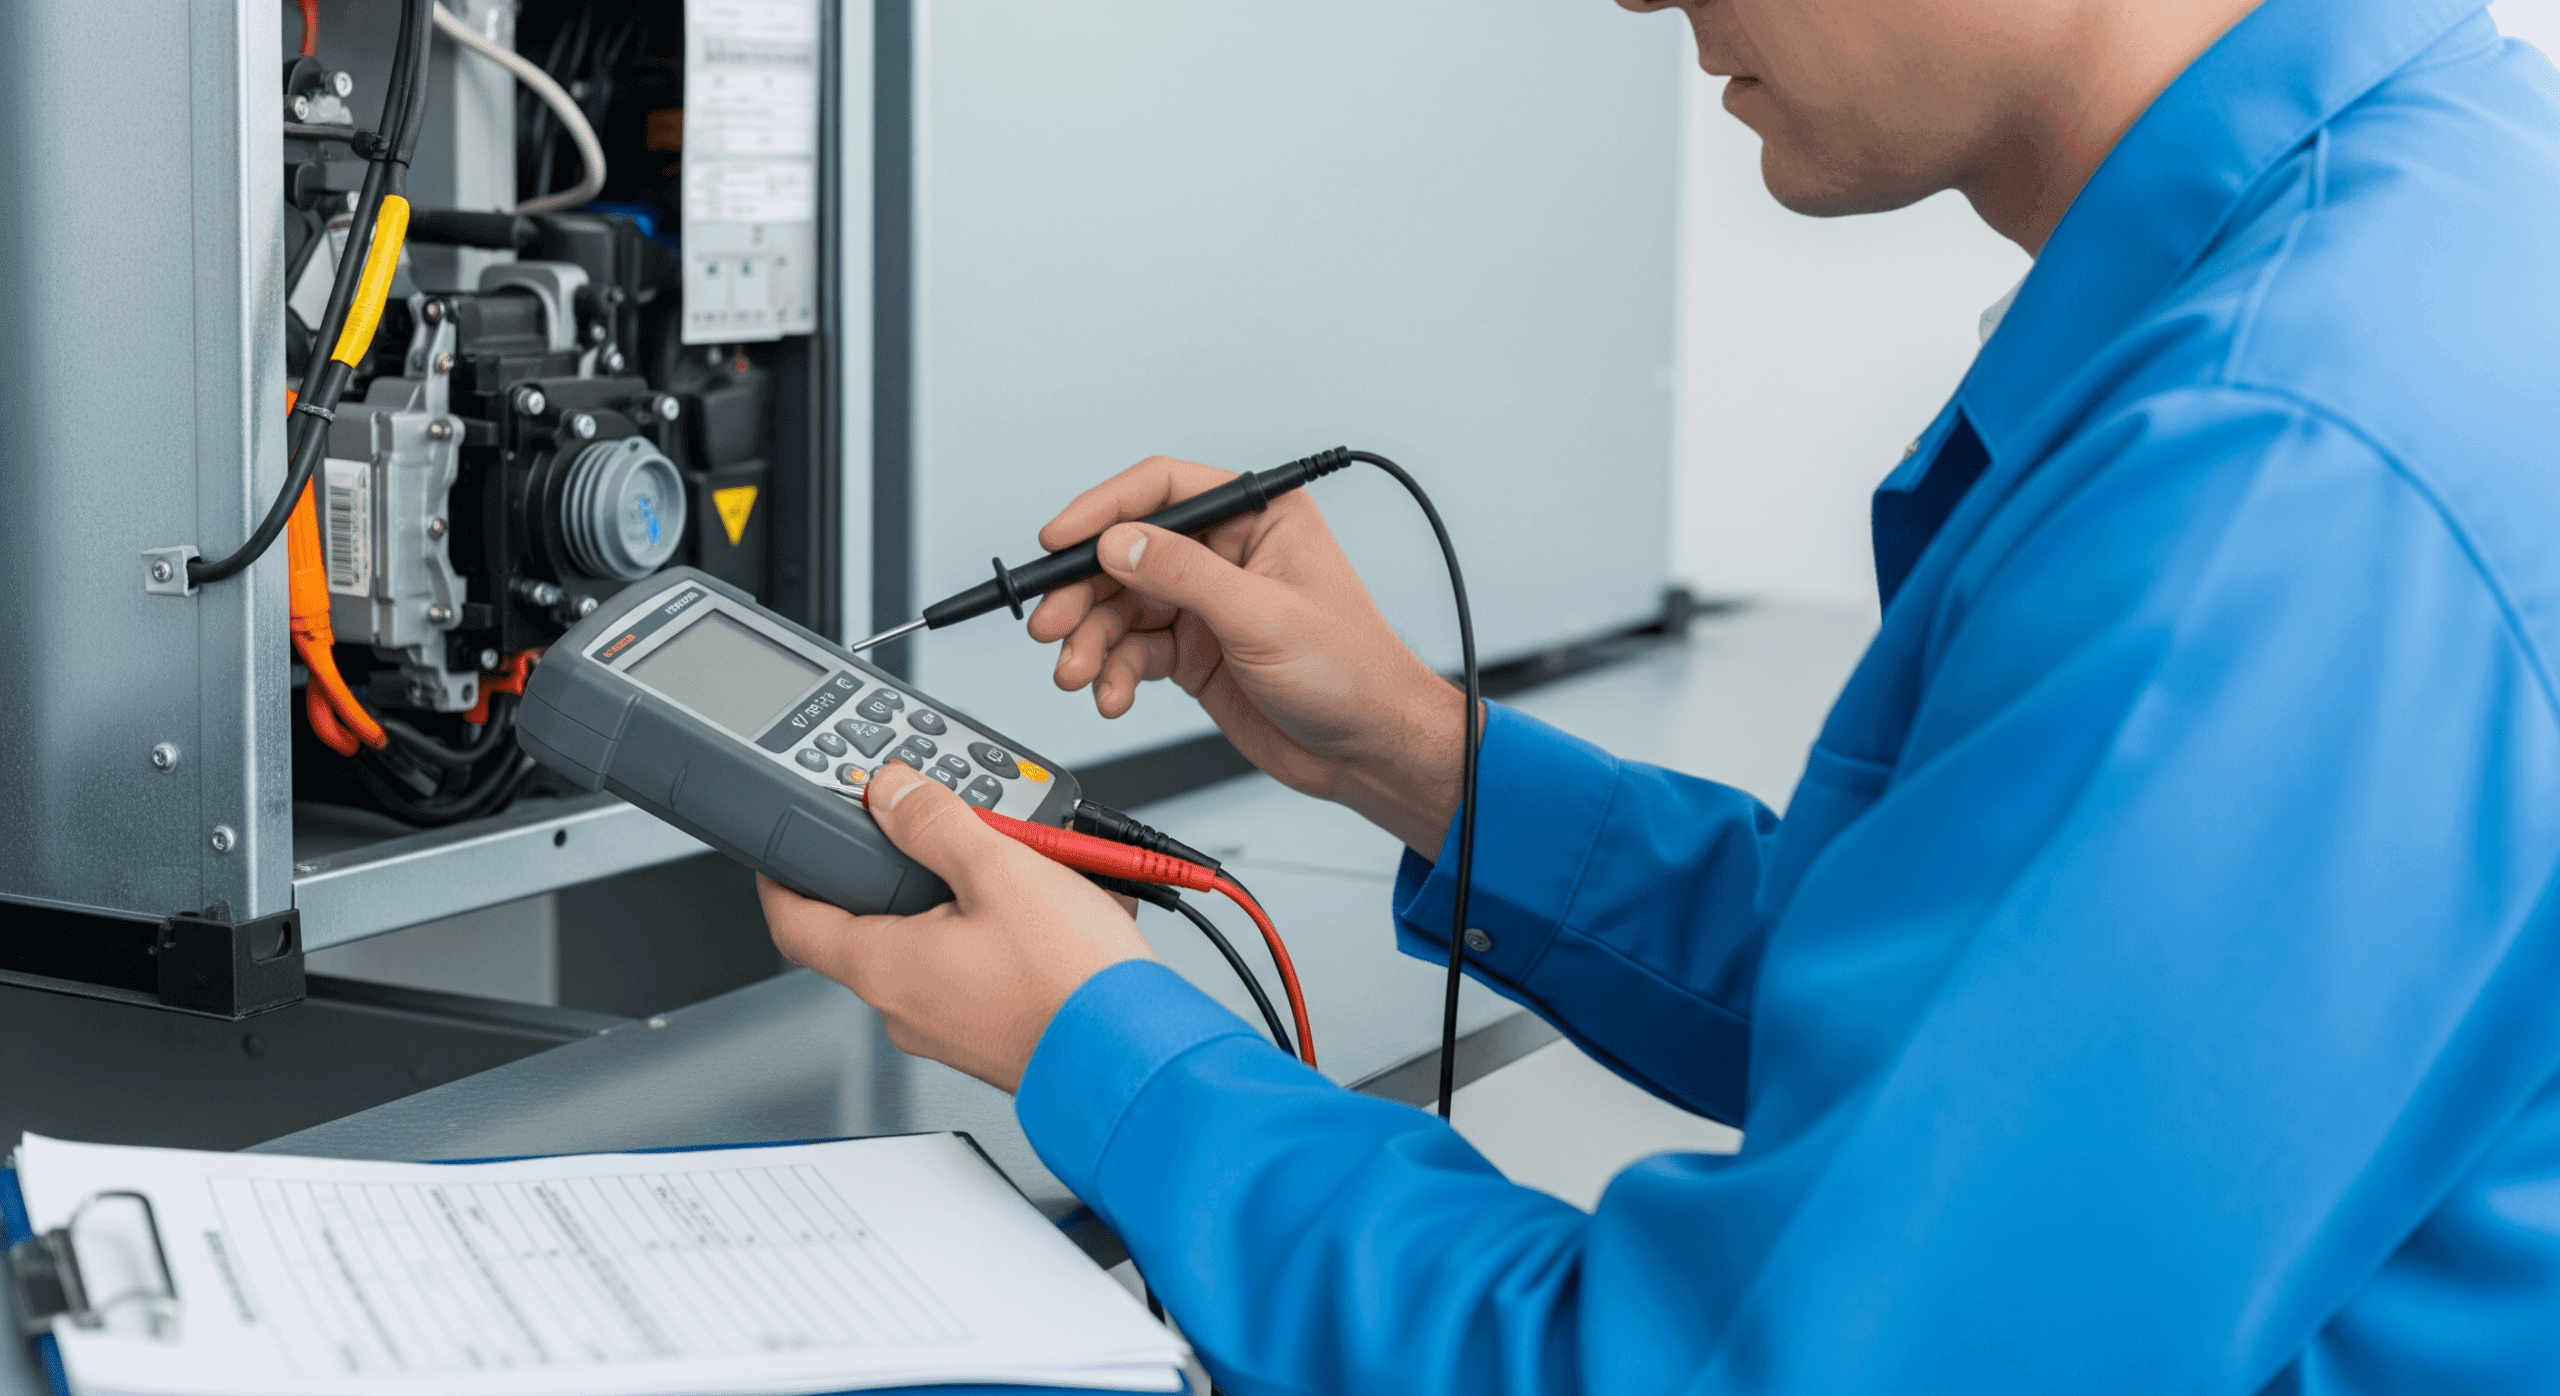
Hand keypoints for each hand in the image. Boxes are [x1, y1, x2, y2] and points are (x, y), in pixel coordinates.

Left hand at [758, 761, 1154, 1091]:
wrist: (1135, 1059)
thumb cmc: (1069, 983)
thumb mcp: (1001, 870)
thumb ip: (937, 822)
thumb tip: (894, 793)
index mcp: (884, 966)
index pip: (793, 920)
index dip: (779, 874)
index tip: (782, 844)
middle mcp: (905, 1005)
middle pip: (876, 919)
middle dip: (909, 865)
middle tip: (943, 824)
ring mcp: (949, 1024)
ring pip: (938, 939)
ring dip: (971, 893)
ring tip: (1029, 861)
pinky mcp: (993, 1031)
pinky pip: (981, 964)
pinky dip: (1005, 927)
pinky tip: (1056, 904)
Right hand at [1027, 456, 1466, 856]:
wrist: (1368, 751)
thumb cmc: (1351, 672)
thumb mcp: (1260, 615)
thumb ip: (1183, 574)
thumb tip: (1117, 542)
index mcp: (1258, 517)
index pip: (1162, 489)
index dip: (1102, 510)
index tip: (1057, 540)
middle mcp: (1227, 553)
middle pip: (1127, 553)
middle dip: (1083, 592)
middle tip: (1050, 625)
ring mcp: (1207, 604)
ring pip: (1122, 607)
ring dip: (1091, 641)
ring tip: (1076, 674)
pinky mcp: (1195, 652)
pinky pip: (1134, 652)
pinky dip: (1113, 674)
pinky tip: (1111, 696)